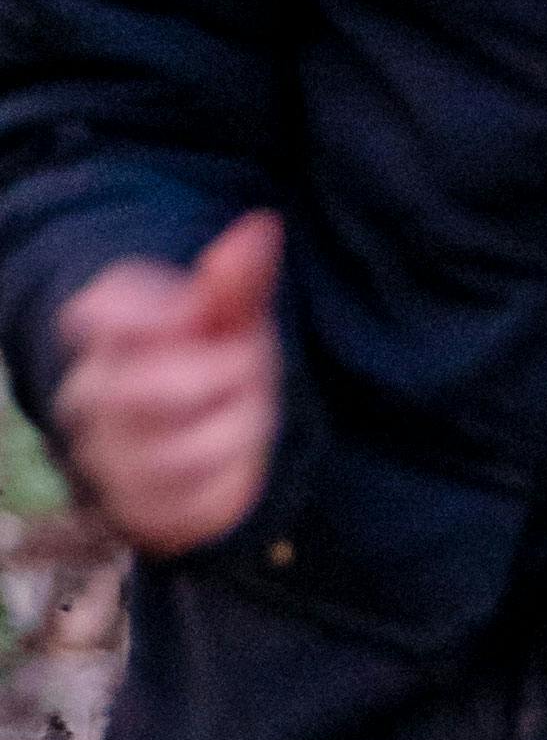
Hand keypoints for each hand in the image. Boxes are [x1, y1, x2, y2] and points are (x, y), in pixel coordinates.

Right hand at [56, 213, 284, 556]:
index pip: (100, 314)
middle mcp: (91, 399)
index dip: (167, 314)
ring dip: (236, 431)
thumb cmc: (208, 359)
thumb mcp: (225, 316)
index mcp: (104, 337)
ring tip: (242, 414)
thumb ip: (235, 280)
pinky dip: (231, 478)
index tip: (200, 314)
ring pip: (183, 454)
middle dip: (226, 375)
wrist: (186, 441)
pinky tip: (231, 456)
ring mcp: (109, 459)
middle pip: (159, 388)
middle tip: (244, 367)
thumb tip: (262, 227)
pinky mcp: (140, 511)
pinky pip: (194, 504)